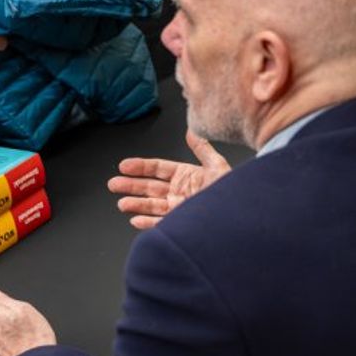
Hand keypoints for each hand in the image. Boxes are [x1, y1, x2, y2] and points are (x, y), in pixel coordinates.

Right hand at [107, 131, 231, 228]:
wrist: (241, 218)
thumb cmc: (232, 193)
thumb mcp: (217, 167)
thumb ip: (202, 149)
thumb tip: (192, 131)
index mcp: (186, 176)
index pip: (158, 169)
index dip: (140, 167)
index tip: (124, 166)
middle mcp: (180, 192)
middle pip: (150, 188)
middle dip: (131, 186)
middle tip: (114, 184)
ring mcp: (179, 209)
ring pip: (152, 206)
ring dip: (136, 204)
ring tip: (122, 203)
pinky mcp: (182, 225)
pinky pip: (161, 224)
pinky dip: (148, 223)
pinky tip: (136, 220)